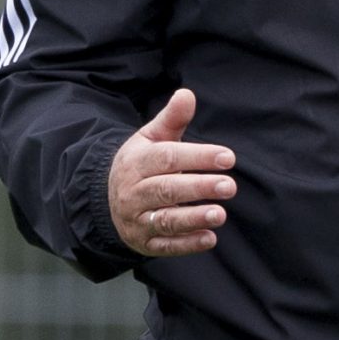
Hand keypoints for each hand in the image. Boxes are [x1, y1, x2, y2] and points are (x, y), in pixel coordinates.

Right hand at [108, 88, 237, 257]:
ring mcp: (136, 219)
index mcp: (136, 162)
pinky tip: (210, 238)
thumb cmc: (142, 163)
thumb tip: (187, 94)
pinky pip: (164, 246)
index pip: (167, 158)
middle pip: (166, 189)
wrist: (108, 199)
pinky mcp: (143, 242)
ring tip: (221, 214)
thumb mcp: (151, 138)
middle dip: (199, 188)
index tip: (228, 157)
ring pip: (164, 220)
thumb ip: (172, 119)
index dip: (198, 157)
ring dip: (193, 218)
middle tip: (230, 186)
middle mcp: (133, 192)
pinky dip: (187, 244)